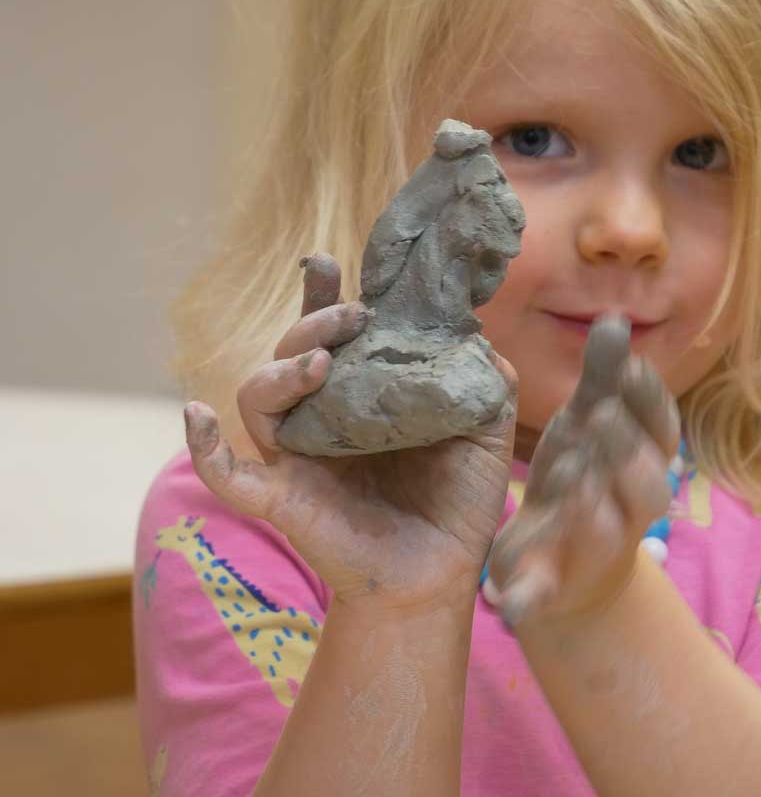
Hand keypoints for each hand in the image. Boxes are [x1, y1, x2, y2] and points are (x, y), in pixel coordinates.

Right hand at [183, 253, 517, 615]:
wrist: (441, 576)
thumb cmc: (457, 500)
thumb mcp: (485, 429)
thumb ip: (484, 378)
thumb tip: (471, 333)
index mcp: (365, 394)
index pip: (334, 335)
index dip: (322, 296)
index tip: (326, 263)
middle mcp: (324, 416)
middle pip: (292, 353)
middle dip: (315, 323)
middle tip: (356, 317)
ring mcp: (299, 456)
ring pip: (259, 398)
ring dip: (280, 372)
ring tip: (319, 365)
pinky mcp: (285, 500)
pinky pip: (228, 474)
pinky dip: (205, 446)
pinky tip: (197, 414)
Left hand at [485, 315, 679, 628]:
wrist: (569, 566)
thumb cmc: (584, 473)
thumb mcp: (589, 423)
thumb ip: (604, 375)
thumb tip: (615, 316)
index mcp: (639, 464)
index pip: (661, 433)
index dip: (649, 403)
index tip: (630, 369)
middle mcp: (628, 510)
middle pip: (646, 484)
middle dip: (624, 450)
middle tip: (596, 416)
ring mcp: (593, 552)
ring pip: (606, 534)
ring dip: (590, 507)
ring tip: (567, 474)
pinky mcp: (551, 589)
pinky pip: (545, 597)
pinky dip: (529, 601)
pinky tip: (509, 604)